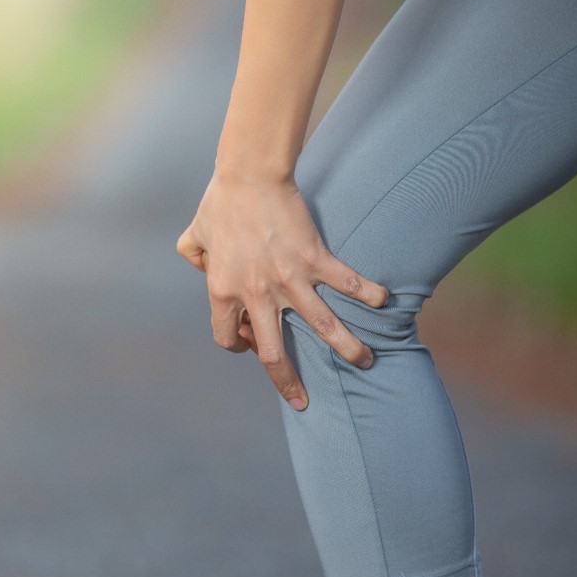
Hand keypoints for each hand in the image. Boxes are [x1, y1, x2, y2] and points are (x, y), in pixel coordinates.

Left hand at [177, 168, 387, 410]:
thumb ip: (192, 255)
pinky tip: (384, 302)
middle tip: (303, 402)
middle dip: (289, 383)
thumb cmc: (220, 203)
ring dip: (346, 349)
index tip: (253, 342)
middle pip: (274, 355)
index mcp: (224, 291)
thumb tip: (199, 267)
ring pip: (322, 328)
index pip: (229, 338)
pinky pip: (346, 283)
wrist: (249, 174)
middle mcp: (256, 294)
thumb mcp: (193, 235)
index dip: (240, 345)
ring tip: (366, 363)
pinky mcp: (314, 258)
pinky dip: (367, 293)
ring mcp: (288, 279)